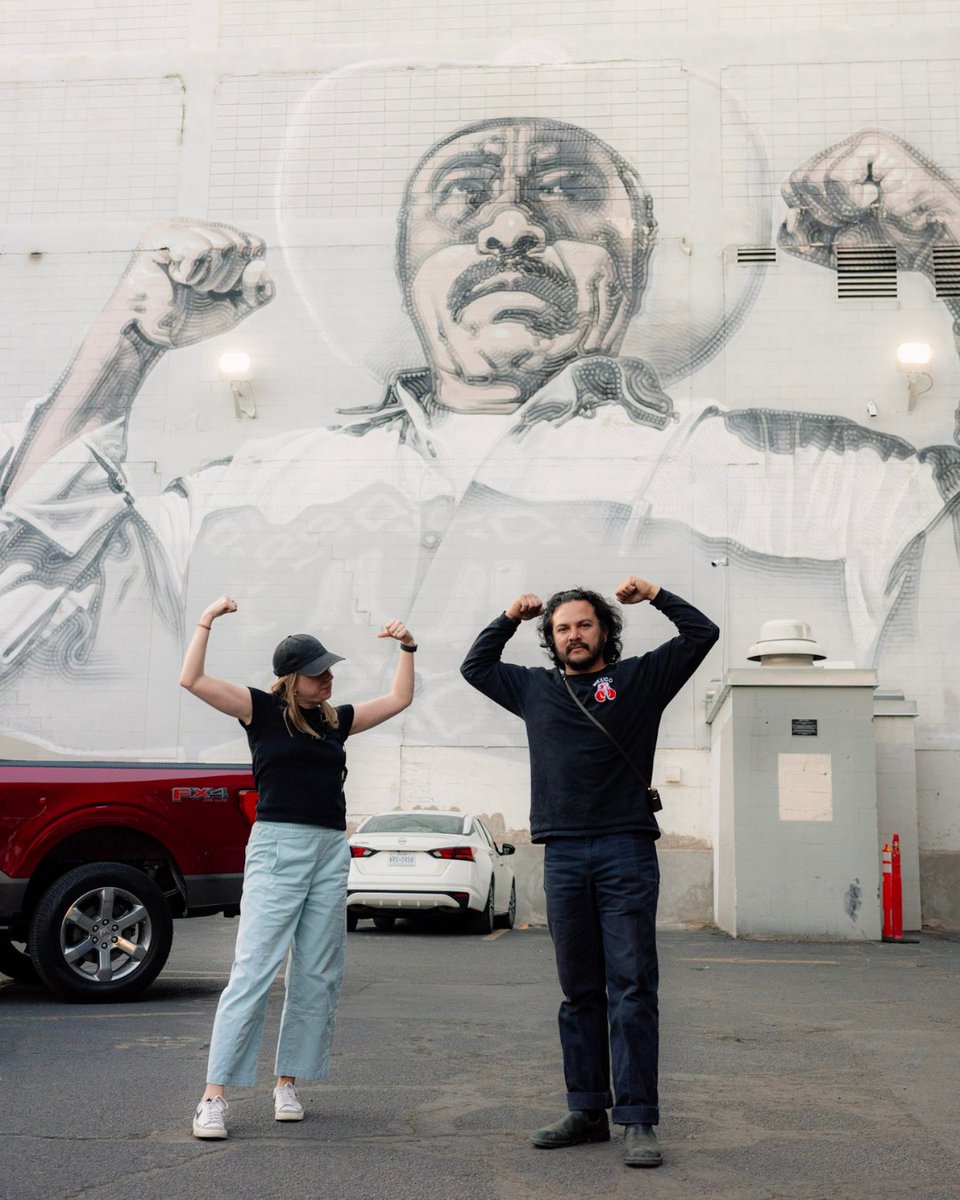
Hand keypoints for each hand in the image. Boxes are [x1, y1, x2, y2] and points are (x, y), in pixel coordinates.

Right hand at [109, 219, 274, 348]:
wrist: (151, 335)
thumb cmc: (189, 320)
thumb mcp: (235, 309)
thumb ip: (258, 292)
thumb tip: (261, 266)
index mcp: (218, 241)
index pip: (256, 243)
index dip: (249, 273)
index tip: (225, 291)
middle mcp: (200, 229)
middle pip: (242, 242)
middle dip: (229, 279)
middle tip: (202, 290)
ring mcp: (180, 227)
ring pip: (224, 244)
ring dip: (210, 278)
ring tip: (188, 285)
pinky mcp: (161, 233)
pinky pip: (200, 247)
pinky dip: (193, 273)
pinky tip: (174, 277)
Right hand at [202, 596, 237, 622]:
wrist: (210, 613)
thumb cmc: (217, 612)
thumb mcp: (225, 609)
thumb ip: (230, 608)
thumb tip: (236, 608)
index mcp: (226, 596)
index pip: (234, 604)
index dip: (229, 609)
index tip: (223, 609)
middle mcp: (226, 596)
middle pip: (235, 605)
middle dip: (231, 609)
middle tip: (222, 609)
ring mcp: (227, 599)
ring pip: (235, 606)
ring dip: (230, 610)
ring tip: (222, 609)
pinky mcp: (226, 602)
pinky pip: (234, 609)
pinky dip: (230, 611)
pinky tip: (223, 610)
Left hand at [377, 619, 414, 645]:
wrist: (405, 638)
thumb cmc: (397, 634)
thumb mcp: (390, 634)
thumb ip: (384, 634)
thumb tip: (377, 635)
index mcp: (393, 621)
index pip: (387, 626)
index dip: (388, 630)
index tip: (391, 631)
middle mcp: (398, 622)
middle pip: (392, 627)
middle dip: (392, 632)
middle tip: (394, 634)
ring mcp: (403, 625)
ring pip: (397, 630)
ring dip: (396, 634)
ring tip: (397, 635)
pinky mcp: (406, 630)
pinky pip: (402, 631)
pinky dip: (400, 635)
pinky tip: (399, 636)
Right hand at [505, 593, 543, 620]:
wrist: (514, 616)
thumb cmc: (524, 614)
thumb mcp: (534, 614)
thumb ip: (540, 611)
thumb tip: (544, 608)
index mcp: (536, 598)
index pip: (540, 605)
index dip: (536, 610)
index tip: (531, 612)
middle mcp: (532, 595)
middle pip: (537, 604)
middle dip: (532, 610)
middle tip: (527, 611)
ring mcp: (527, 595)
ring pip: (532, 605)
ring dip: (527, 611)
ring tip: (523, 610)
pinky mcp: (522, 597)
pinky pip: (526, 605)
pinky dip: (523, 610)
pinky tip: (521, 609)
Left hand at [615, 576, 659, 603]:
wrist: (647, 593)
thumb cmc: (639, 596)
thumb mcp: (628, 600)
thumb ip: (622, 600)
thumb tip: (617, 598)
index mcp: (622, 587)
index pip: (617, 593)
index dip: (622, 597)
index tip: (629, 596)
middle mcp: (623, 582)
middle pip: (618, 591)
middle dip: (625, 595)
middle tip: (631, 593)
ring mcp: (626, 580)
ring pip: (621, 589)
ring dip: (629, 592)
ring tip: (633, 590)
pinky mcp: (630, 578)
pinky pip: (626, 586)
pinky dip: (631, 589)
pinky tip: (635, 587)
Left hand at [779, 130, 959, 273]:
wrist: (926, 245)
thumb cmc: (884, 244)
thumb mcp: (828, 249)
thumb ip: (797, 239)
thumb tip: (787, 218)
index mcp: (831, 172)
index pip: (790, 187)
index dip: (805, 214)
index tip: (838, 224)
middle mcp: (843, 153)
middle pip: (796, 181)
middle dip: (822, 213)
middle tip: (856, 216)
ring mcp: (859, 145)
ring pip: (813, 178)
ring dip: (840, 208)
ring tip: (870, 207)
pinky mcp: (875, 144)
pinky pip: (836, 177)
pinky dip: (853, 200)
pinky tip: (879, 197)